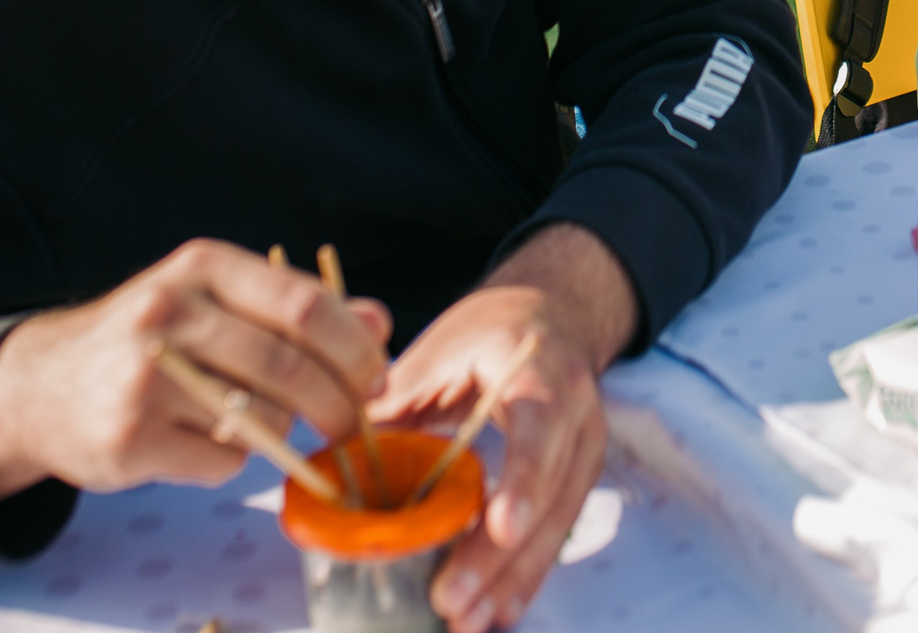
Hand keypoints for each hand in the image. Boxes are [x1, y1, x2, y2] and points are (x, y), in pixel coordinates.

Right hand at [0, 239, 391, 503]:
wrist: (40, 386)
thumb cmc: (151, 339)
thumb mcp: (218, 302)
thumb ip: (299, 310)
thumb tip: (379, 323)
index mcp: (202, 268)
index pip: (304, 305)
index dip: (355, 348)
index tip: (378, 377)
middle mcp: (169, 314)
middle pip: (289, 366)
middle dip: (338, 403)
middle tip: (354, 424)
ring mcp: (144, 379)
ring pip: (260, 419)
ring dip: (280, 432)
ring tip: (259, 423)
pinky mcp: (129, 439)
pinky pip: (221, 463)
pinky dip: (232, 462)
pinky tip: (201, 442)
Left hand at [373, 223, 636, 632]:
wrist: (552, 315)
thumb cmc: (487, 333)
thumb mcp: (439, 350)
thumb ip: (394, 401)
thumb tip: (332, 457)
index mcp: (540, 372)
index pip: (538, 430)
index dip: (522, 480)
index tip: (498, 526)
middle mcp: (577, 413)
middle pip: (550, 494)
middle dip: (503, 556)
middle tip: (455, 603)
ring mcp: (585, 449)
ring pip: (558, 524)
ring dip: (515, 580)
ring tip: (471, 623)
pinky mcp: (579, 479)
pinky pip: (557, 533)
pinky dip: (526, 574)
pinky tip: (498, 612)